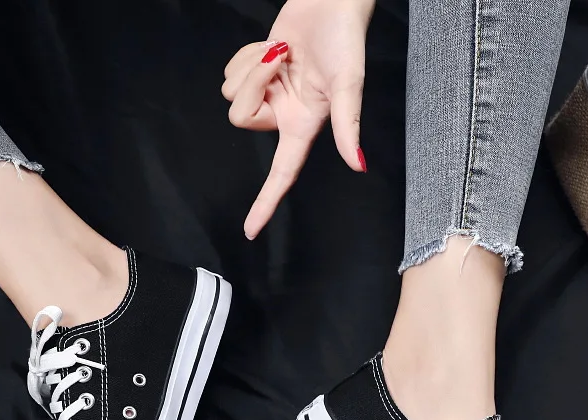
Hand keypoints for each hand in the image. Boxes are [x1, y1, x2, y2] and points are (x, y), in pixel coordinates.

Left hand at [222, 0, 374, 238]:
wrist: (331, 1)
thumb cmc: (346, 40)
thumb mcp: (349, 84)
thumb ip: (349, 124)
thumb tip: (357, 164)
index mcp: (303, 127)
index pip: (281, 174)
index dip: (266, 203)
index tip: (250, 230)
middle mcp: (283, 116)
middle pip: (241, 118)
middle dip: (253, 82)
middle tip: (280, 57)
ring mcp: (268, 95)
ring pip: (231, 94)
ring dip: (251, 65)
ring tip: (280, 50)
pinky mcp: (255, 73)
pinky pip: (230, 73)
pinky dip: (246, 55)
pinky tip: (269, 46)